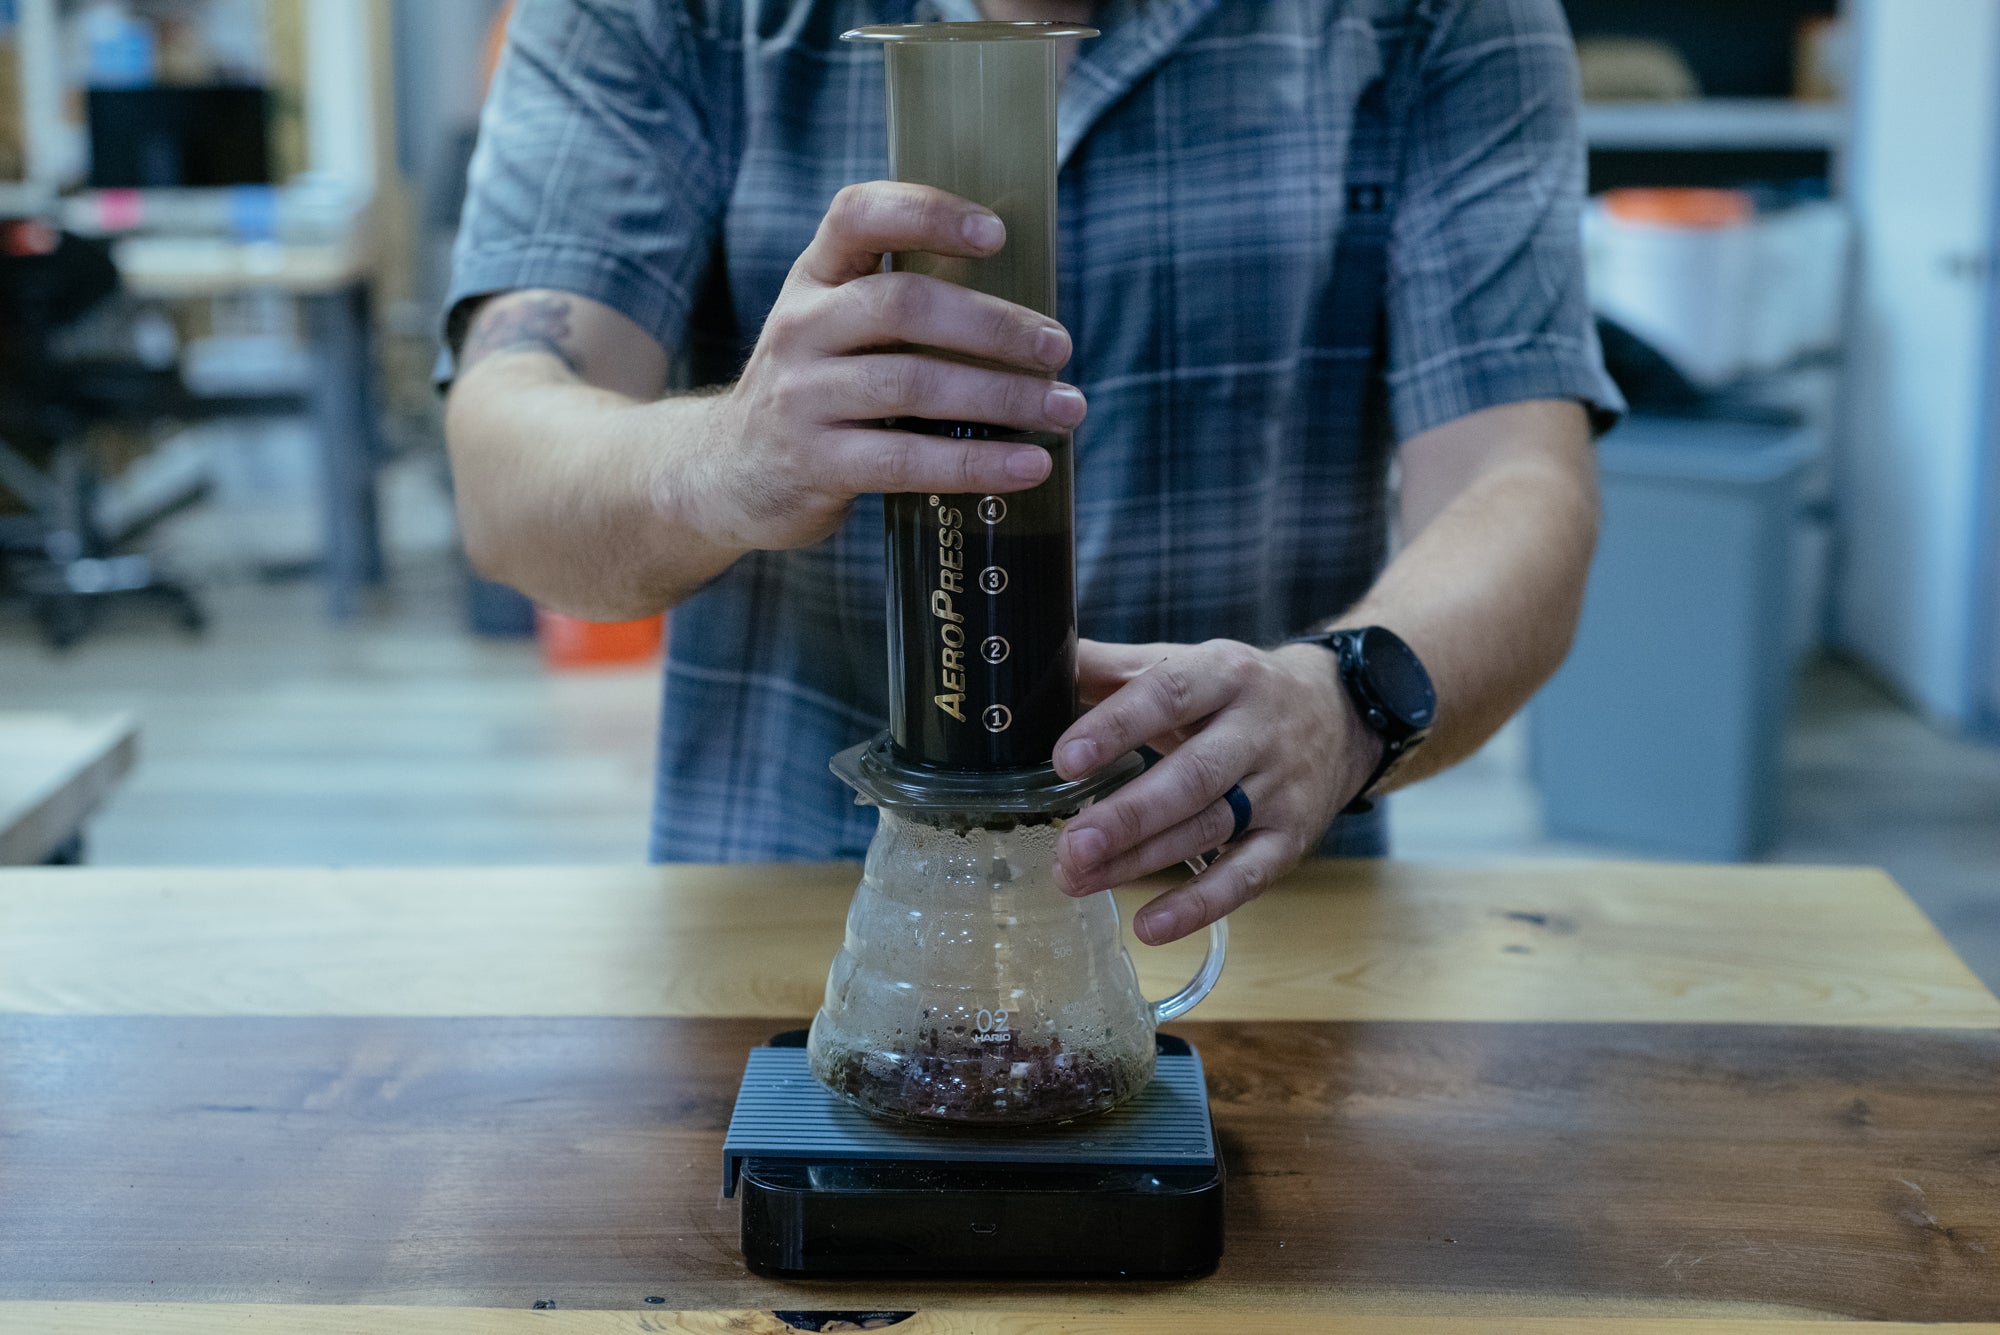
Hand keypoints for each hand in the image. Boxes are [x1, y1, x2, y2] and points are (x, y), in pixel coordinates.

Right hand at [682, 181, 1085, 551]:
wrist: (722, 473)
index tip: (996, 233)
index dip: (928, 213)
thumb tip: (1025, 315)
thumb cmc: (814, 392)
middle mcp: (800, 327)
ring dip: (1002, 396)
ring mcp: (801, 396)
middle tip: (1058, 347)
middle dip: (994, 324)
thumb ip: (899, 307)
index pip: (860, 216)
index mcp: (813, 278)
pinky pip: (906, 458)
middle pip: (904, 305)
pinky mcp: (814, 463)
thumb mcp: (832, 330)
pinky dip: (976, 462)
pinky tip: (1028, 465)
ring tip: (1064, 409)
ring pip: (912, 384)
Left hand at [1050, 639, 1383, 944]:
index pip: (1169, 695)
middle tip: (1071, 844)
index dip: (1116, 728)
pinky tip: (1149, 925)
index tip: (1065, 760)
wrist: (1340, 713)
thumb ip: (1114, 667)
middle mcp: (1258, 730)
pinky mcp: (1292, 838)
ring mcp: (1279, 789)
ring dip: (1142, 860)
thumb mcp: (1186, 663)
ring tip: (1079, 878)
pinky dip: (1199, 905)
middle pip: (1192, 777)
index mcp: (1225, 674)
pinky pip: (1246, 877)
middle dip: (1129, 815)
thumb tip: (1043, 661)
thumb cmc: (1237, 692)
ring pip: (1209, 829)